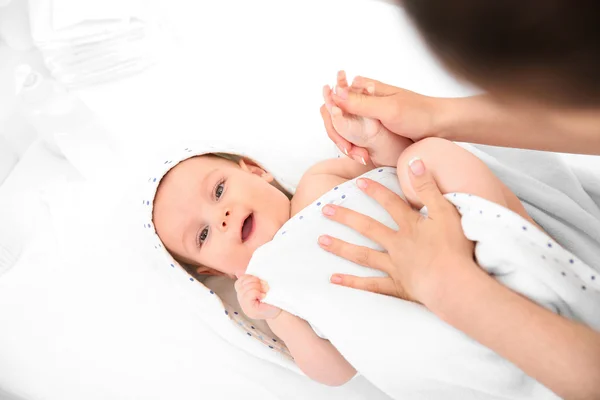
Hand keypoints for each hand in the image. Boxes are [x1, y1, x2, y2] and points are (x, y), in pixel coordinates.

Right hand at [235, 275, 281, 319]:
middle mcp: (241, 300)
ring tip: (265, 291)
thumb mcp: (260, 286)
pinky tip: (263, 296)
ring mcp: (244, 306)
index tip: (260, 281)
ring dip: (257, 287)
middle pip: (242, 283)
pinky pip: (249, 294)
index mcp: (242, 293)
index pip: (239, 281)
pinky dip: (257, 292)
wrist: (278, 311)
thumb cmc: (270, 299)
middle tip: (265, 287)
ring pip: (246, 288)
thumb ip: (250, 280)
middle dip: (255, 281)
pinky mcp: (249, 309)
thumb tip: (238, 272)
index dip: (249, 277)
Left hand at [317, 158, 475, 304]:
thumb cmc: (454, 248)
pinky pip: (370, 285)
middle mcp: (397, 244)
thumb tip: (414, 162)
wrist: (453, 283)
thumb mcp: (446, 212)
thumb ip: (428, 188)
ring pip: (362, 255)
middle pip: (367, 227)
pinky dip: (352, 282)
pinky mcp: (397, 286)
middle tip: (325, 210)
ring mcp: (394, 266)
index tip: (358, 182)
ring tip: (321, 241)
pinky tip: (334, 279)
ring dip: (341, 247)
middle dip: (346, 217)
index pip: (389, 203)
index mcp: (410, 226)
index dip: (375, 191)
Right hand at [321, 71, 412, 166]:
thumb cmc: (419, 113)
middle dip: (340, 137)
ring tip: (362, 157)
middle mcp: (362, 100)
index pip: (332, 102)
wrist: (441, 126)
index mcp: (363, 88)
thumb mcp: (388, 109)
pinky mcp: (373, 129)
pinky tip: (364, 157)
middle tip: (352, 152)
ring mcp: (367, 115)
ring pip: (343, 130)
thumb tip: (333, 93)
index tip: (343, 138)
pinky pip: (355, 138)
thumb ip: (360, 102)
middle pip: (335, 119)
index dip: (332, 121)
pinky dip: (356, 149)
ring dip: (348, 145)